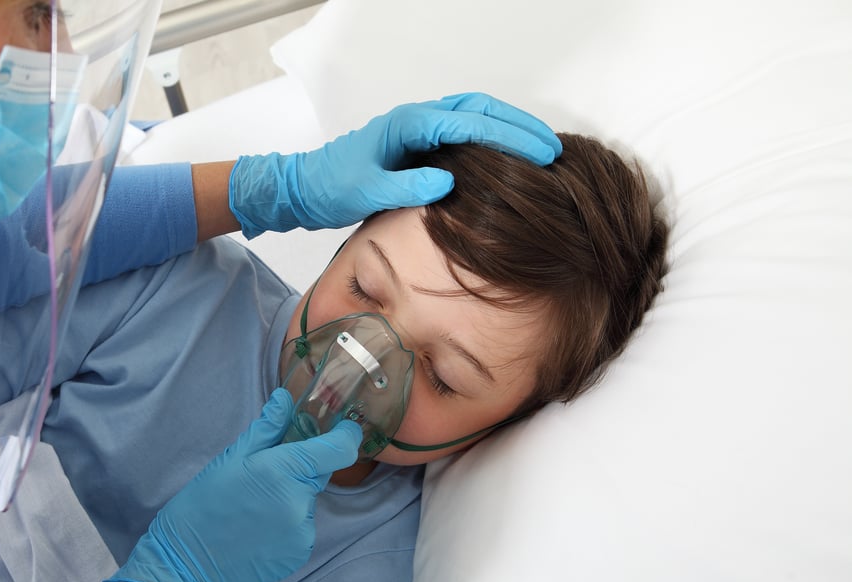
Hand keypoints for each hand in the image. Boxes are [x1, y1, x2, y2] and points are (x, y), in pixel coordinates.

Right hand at [103, 389, 361, 581]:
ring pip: (308, 502)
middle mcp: (299, 502)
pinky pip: (302, 528)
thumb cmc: (203, 505)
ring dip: (291, 499)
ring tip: (254, 509)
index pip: (339, 449)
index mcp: (282, 471)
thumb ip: (266, 428)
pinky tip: (258, 529)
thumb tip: (286, 399)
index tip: (341, 430)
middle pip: (319, 474)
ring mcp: (302, 532)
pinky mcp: (300, 554)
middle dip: (300, 469)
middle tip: (264, 477)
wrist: (188, 563)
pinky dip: (287, 524)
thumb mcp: (230, 459)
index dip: (346, 436)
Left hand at [227, 92, 562, 236]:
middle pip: (480, 110)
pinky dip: (491, 137)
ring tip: (541, 148)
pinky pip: (463, 131)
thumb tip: (449, 184)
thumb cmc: (332, 188)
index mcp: (408, 124)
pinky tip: (509, 158)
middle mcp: (417, 119)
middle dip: (519, 126)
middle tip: (553, 149)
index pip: (469, 124)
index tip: (540, 154)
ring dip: (508, 127)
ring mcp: (419, 128)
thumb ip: (407, 187)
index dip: (508, 138)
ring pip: (474, 116)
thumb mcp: (367, 193)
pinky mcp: (419, 142)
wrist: (307, 188)